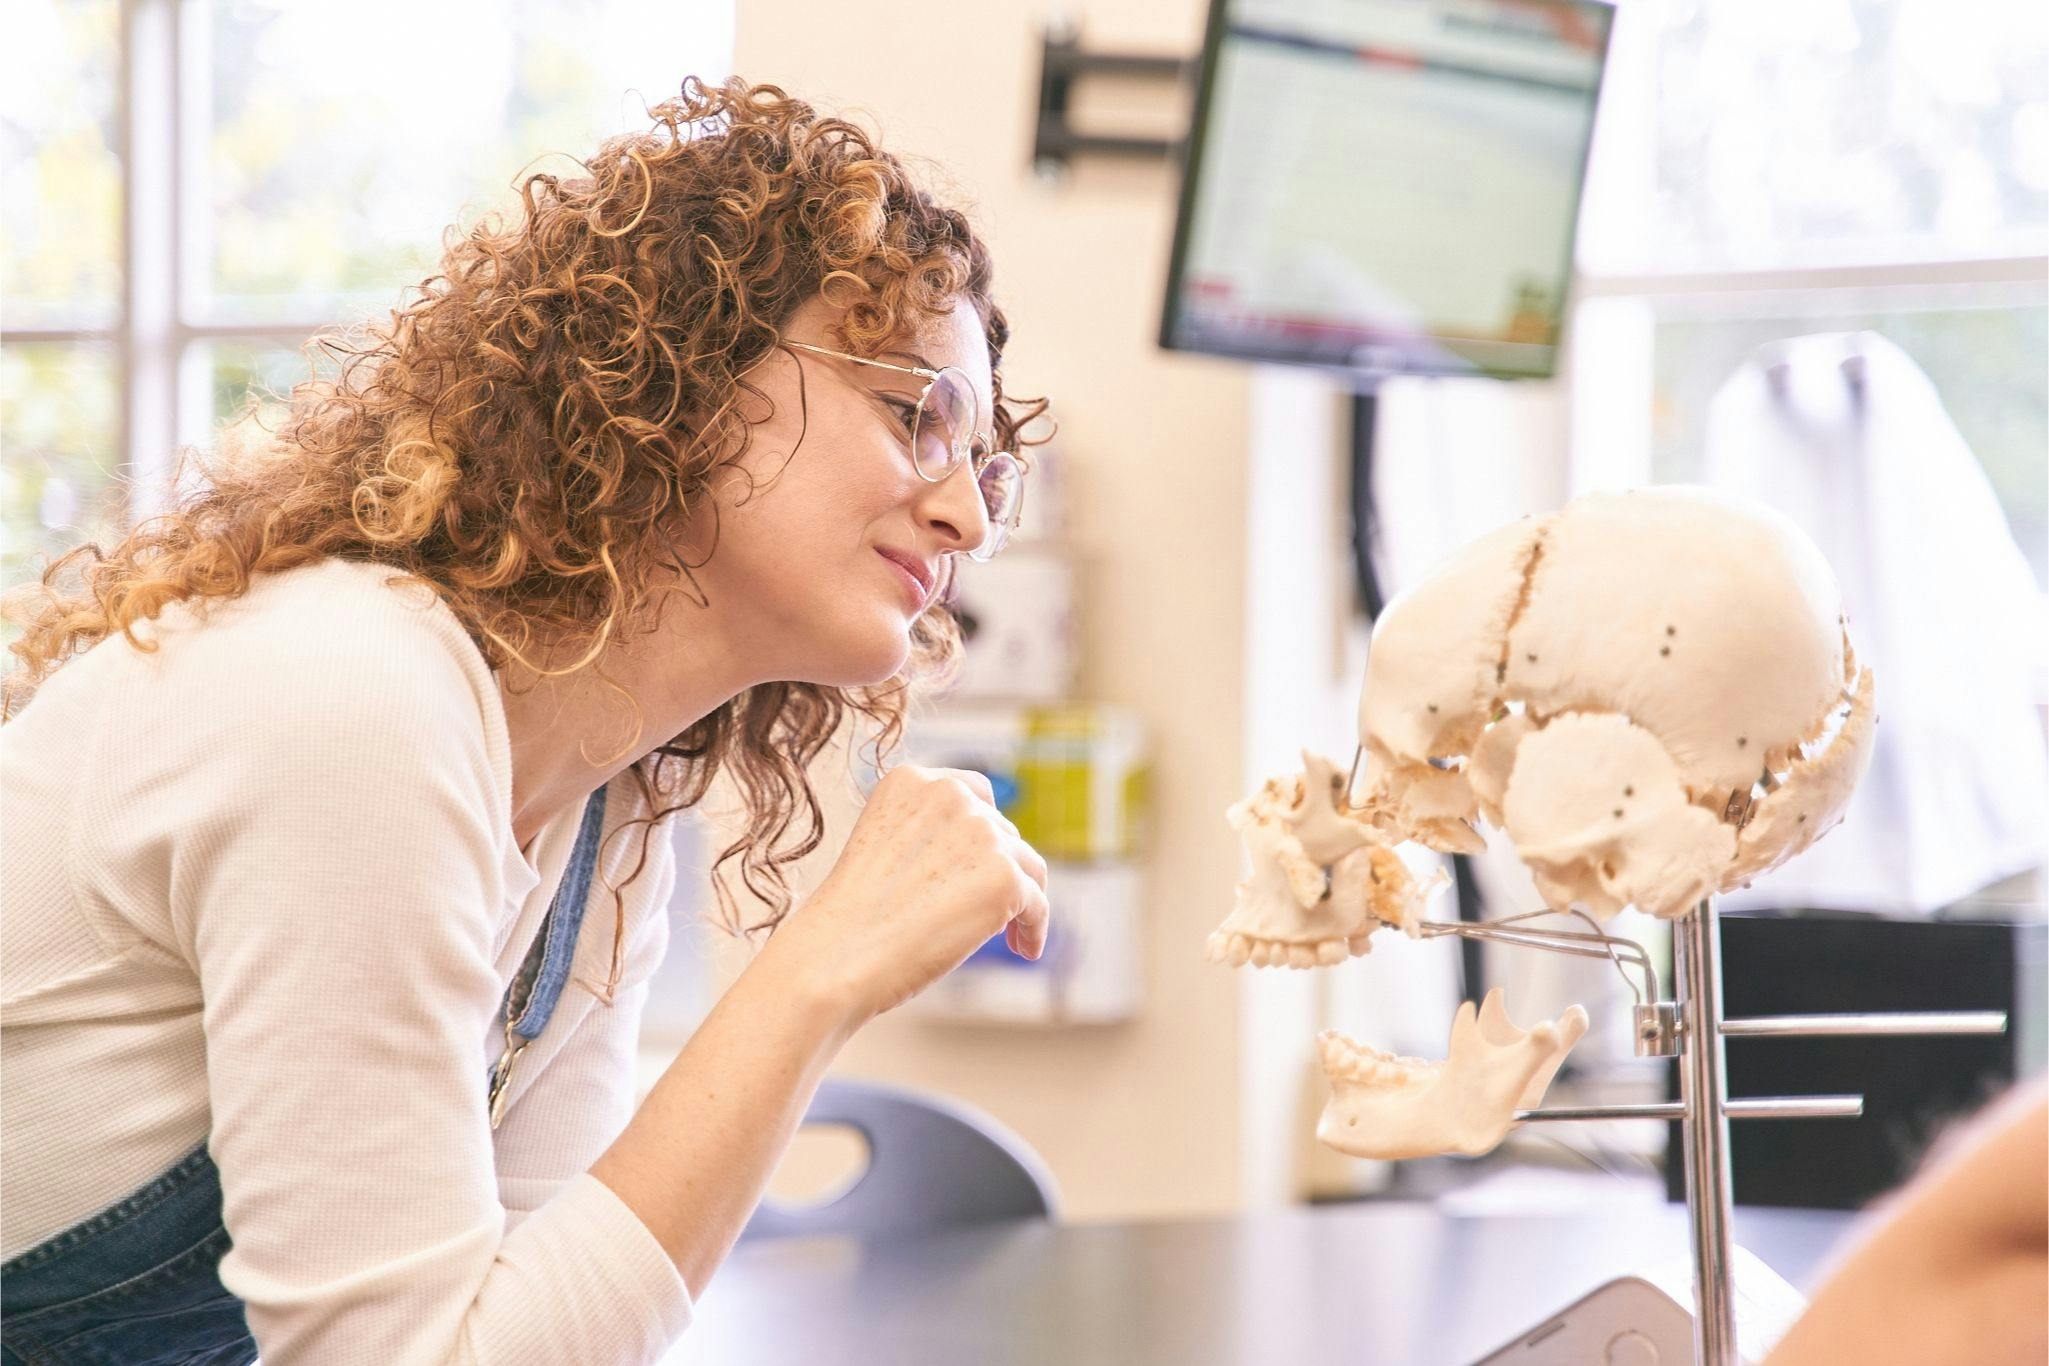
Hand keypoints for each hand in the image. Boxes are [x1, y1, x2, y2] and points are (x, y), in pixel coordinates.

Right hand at [765, 765, 1049, 1023]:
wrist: (835, 959)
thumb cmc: (850, 921)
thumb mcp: (882, 850)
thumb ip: (930, 837)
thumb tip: (992, 855)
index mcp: (909, 780)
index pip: (972, 792)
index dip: (984, 830)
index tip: (981, 865)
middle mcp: (949, 794)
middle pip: (1003, 832)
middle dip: (1000, 869)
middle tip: (987, 912)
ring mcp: (981, 832)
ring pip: (1027, 866)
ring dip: (1024, 899)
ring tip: (1014, 936)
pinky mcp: (1005, 877)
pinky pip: (1038, 904)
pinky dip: (1035, 928)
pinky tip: (1025, 949)